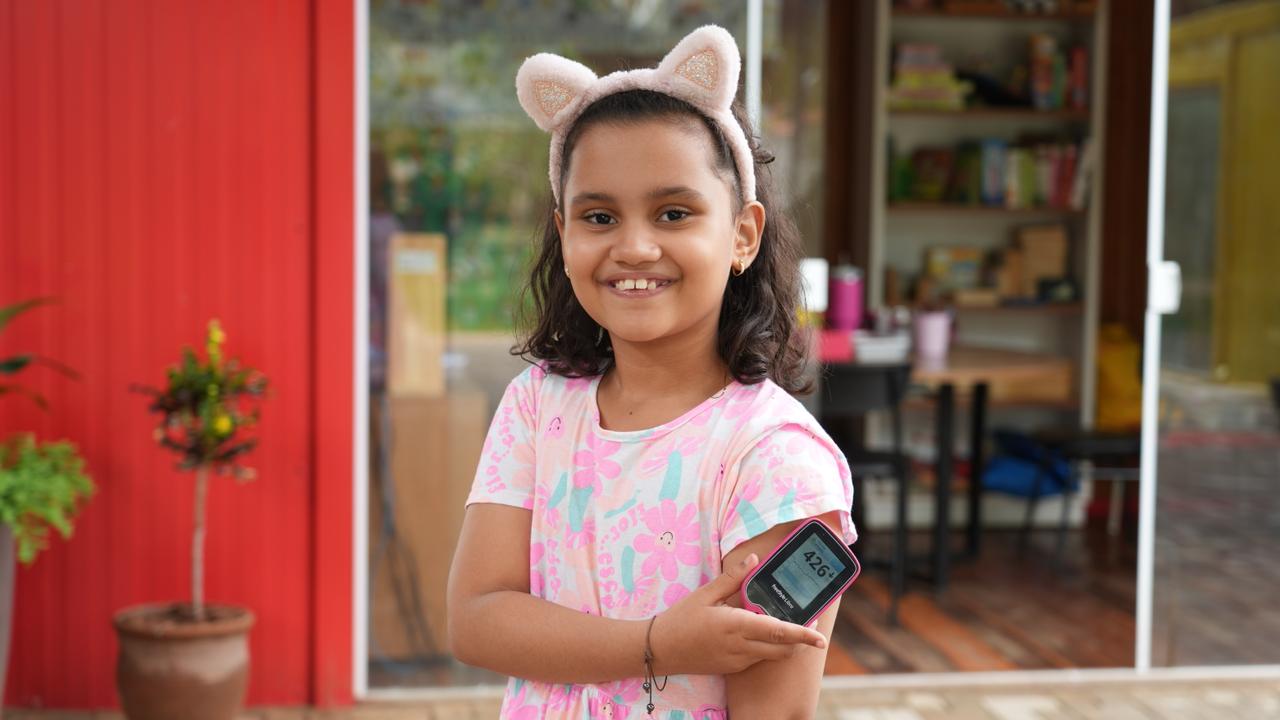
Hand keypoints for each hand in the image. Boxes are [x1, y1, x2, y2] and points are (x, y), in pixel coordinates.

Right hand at [648, 553, 827, 675]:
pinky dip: (766, 648)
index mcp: (736, 625)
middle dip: (800, 640)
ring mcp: (737, 660)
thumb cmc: (681, 619)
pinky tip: (758, 633)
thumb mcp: (705, 593)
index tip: (821, 638)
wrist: (660, 649)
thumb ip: (732, 578)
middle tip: (809, 625)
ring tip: (785, 625)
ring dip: (784, 644)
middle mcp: (740, 646)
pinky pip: (757, 659)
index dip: (802, 635)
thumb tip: (754, 560)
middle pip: (782, 649)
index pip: (777, 632)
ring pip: (772, 656)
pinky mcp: (732, 668)